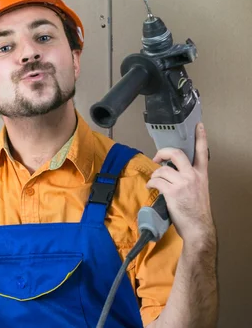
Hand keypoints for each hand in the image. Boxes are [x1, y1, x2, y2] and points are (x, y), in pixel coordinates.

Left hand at [146, 122, 213, 242]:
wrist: (198, 227)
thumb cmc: (196, 211)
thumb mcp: (198, 190)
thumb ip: (188, 178)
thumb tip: (171, 171)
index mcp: (201, 174)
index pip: (202, 152)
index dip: (200, 137)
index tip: (198, 125)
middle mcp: (193, 175)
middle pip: (176, 153)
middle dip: (163, 153)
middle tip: (157, 158)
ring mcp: (183, 183)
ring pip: (162, 169)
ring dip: (155, 174)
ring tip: (155, 181)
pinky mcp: (172, 191)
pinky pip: (156, 180)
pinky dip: (151, 183)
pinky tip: (151, 187)